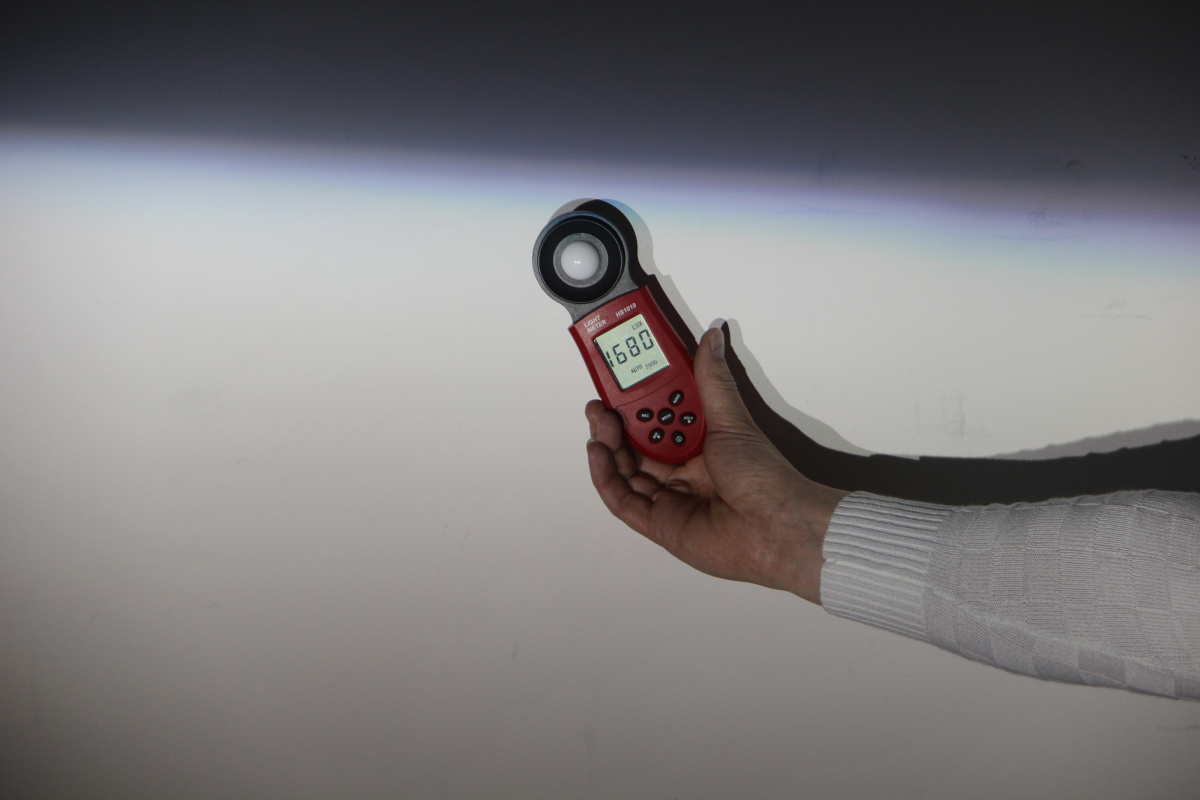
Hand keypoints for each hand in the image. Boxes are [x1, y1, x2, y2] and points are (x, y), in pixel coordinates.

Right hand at [586, 322, 847, 604]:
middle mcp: (682, 471)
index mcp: (699, 446)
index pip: (658, 419)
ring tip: (600, 421)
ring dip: (607, 444)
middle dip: (614, 423)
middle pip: (634, 445)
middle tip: (601, 403)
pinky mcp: (658, 523)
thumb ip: (712, 379)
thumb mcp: (731, 420)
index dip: (636, 402)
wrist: (775, 526)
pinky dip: (605, 475)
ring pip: (623, 470)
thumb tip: (712, 339)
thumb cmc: (764, 479)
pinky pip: (621, 499)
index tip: (620, 382)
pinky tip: (600, 451)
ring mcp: (669, 498)